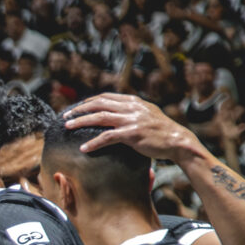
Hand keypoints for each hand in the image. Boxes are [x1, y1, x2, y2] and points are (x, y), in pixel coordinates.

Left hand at [63, 92, 200, 163]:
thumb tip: (117, 113)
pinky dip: (93, 143)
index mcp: (134, 101)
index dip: (89, 101)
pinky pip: (107, 137)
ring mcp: (131, 120)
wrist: (178, 141)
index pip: (106, 97)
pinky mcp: (132, 134)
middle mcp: (131, 107)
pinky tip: (84, 148)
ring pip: (100, 118)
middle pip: (99, 104)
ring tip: (68, 127)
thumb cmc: (163, 131)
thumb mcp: (148, 114)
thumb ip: (133, 111)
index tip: (77, 107)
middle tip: (66, 116)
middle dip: (80, 109)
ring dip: (81, 122)